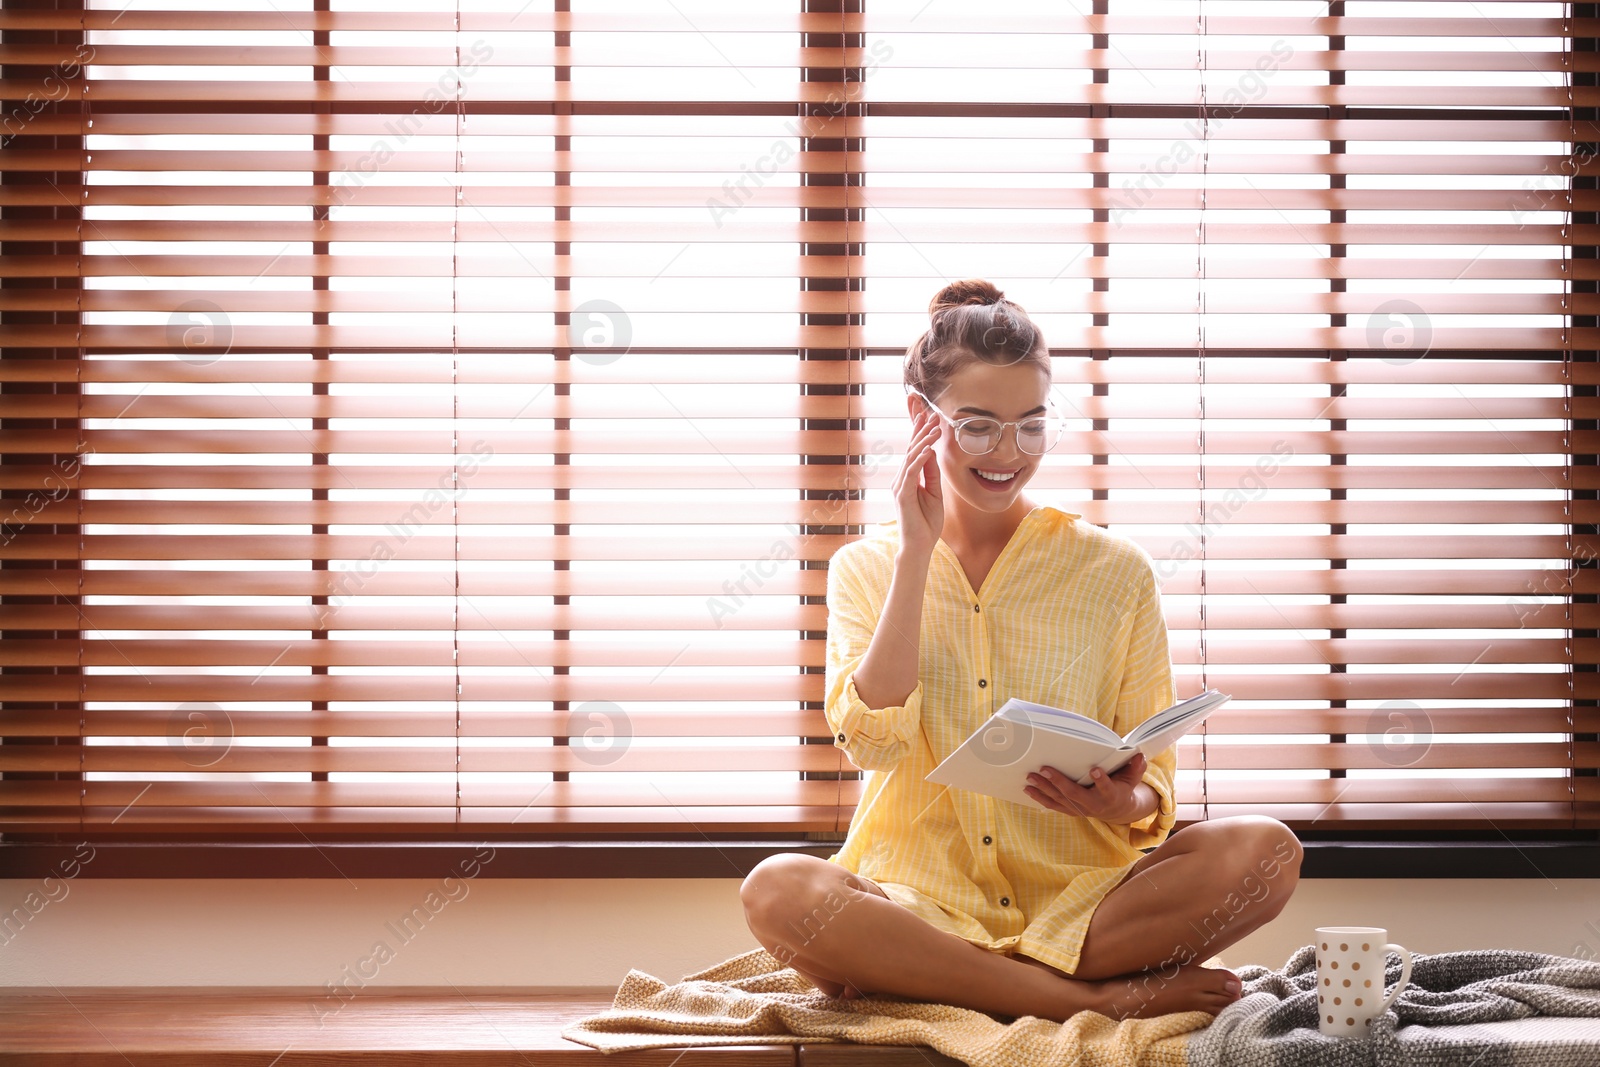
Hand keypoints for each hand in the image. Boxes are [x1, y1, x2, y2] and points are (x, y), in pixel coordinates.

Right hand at [893, 403, 943, 555]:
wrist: (919, 546)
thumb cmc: (926, 522)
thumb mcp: (934, 493)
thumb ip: (932, 473)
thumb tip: (932, 452)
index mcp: (908, 478)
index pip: (914, 452)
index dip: (920, 434)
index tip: (929, 417)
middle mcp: (900, 479)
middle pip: (911, 450)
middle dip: (921, 431)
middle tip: (932, 415)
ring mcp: (900, 486)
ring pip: (911, 458)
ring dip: (924, 441)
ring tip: (935, 428)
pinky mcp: (902, 495)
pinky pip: (911, 473)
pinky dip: (920, 459)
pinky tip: (928, 449)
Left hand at [1023, 752, 1151, 824]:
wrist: (1118, 809)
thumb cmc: (1122, 787)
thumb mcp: (1132, 778)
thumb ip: (1135, 767)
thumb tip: (1139, 755)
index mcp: (1111, 795)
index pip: (1107, 788)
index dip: (1101, 781)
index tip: (1095, 770)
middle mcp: (1094, 805)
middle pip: (1075, 794)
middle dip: (1059, 782)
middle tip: (1044, 768)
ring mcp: (1080, 809)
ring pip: (1060, 800)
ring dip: (1044, 789)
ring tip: (1030, 777)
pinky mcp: (1070, 810)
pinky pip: (1053, 805)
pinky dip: (1040, 798)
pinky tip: (1028, 789)